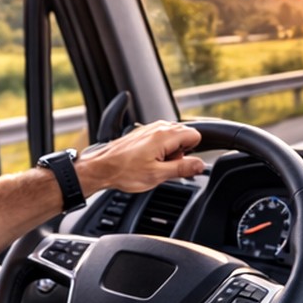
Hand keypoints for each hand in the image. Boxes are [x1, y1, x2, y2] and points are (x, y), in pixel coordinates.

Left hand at [75, 122, 204, 195]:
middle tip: (166, 165)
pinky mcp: (143, 133)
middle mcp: (158, 127)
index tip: (179, 163)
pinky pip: (161, 138)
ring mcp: (149, 129)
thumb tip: (201, 165)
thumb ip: (183, 168)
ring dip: (170, 151)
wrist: (101, 167)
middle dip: (181, 152)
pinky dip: (160, 150)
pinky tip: (148, 161)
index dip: (191, 152)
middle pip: (185, 135)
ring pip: (173, 137)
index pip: (195, 135)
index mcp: (165, 135)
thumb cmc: (124, 171)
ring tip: (155, 164)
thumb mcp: (158, 175)